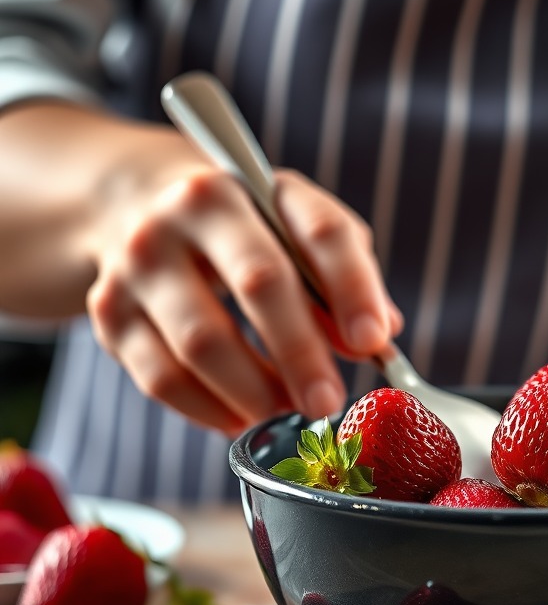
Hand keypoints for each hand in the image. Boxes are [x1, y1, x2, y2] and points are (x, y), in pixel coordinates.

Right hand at [85, 137, 400, 432]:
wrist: (136, 202)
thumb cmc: (243, 227)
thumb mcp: (299, 229)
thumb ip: (346, 275)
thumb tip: (383, 335)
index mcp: (254, 186)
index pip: (320, 232)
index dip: (354, 289)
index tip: (375, 343)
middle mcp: (190, 212)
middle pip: (260, 284)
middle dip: (302, 354)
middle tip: (328, 403)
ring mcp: (140, 260)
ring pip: (203, 342)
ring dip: (255, 391)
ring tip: (286, 412)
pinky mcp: (108, 311)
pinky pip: (160, 378)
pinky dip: (208, 410)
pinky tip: (241, 419)